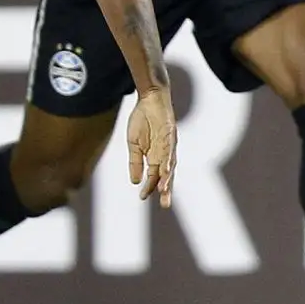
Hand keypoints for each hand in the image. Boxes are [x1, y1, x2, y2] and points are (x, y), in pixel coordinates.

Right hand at [126, 86, 176, 207]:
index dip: (149, 187)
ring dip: (167, 178)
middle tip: (165, 205)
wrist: (149, 98)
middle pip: (167, 175)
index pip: (153, 176)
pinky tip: (165, 170)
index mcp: (155, 157)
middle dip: (166, 190)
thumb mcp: (134, 144)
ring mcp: (169, 145)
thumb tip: (135, 182)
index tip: (142, 198)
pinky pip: (169, 150)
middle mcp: (165, 153)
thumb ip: (136, 162)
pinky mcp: (170, 134)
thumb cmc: (142, 120)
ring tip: (163, 191)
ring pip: (170, 165)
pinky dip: (167, 160)